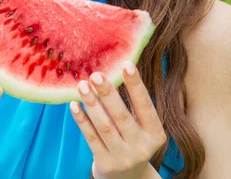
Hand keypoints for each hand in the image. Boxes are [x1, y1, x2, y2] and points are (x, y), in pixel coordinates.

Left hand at [70, 62, 166, 178]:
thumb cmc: (134, 142)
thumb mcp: (142, 129)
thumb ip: (133, 108)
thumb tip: (114, 73)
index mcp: (155, 135)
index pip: (146, 106)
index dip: (136, 86)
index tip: (127, 65)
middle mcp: (142, 147)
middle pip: (122, 116)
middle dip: (108, 94)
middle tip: (96, 74)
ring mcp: (123, 158)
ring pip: (104, 126)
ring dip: (91, 104)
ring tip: (82, 85)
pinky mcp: (105, 165)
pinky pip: (91, 138)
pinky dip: (82, 120)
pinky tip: (74, 105)